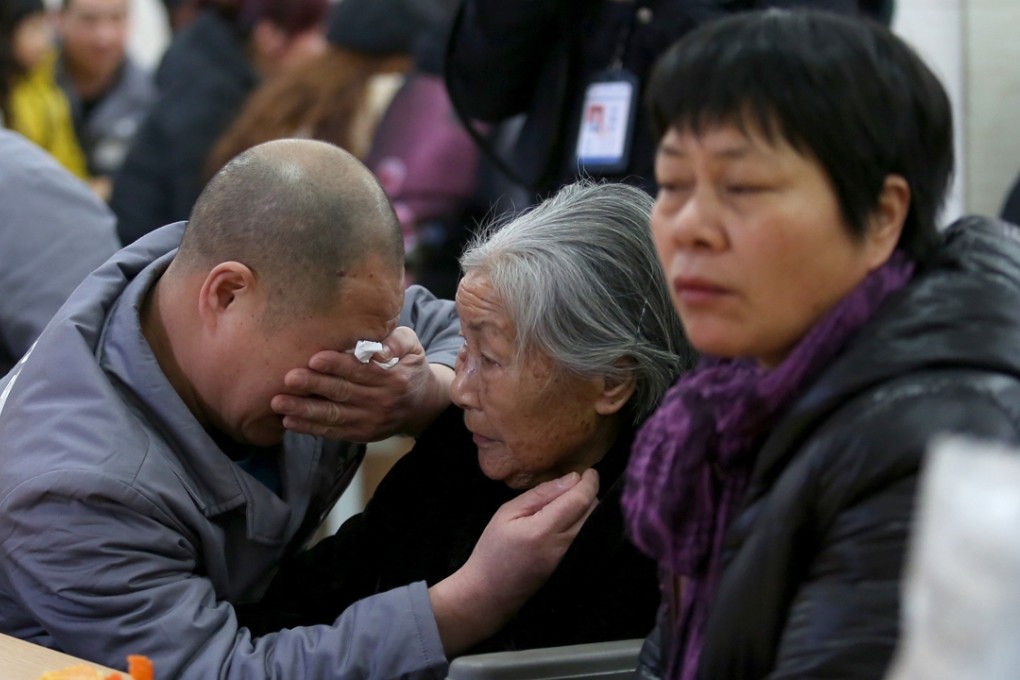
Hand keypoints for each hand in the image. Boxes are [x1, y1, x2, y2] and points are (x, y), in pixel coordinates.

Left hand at [271, 327, 454, 441]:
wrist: (422, 406)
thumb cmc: (409, 367)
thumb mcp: (413, 348)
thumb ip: (396, 341)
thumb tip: (380, 349)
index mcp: (393, 379)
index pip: (361, 371)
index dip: (337, 365)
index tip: (314, 358)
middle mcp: (381, 403)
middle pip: (342, 393)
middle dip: (313, 386)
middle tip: (288, 378)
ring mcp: (370, 422)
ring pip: (333, 415)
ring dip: (304, 409)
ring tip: (279, 402)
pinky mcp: (360, 434)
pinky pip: (332, 431)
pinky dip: (309, 427)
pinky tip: (289, 420)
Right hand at [429, 469, 599, 653]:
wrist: (490, 592)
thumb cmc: (493, 549)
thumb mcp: (507, 513)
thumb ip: (540, 494)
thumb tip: (571, 479)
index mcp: (543, 531)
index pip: (579, 501)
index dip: (589, 483)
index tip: (589, 471)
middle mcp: (562, 546)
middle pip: (593, 512)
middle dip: (590, 493)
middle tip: (577, 483)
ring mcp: (570, 558)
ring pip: (594, 525)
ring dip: (589, 508)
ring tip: (572, 498)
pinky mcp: (572, 565)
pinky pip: (588, 537)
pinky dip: (586, 522)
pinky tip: (572, 517)